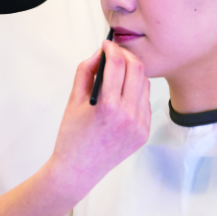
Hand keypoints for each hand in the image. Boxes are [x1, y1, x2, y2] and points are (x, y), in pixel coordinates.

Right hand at [50, 41, 150, 199]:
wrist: (77, 171)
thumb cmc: (71, 136)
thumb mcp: (73, 99)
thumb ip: (86, 71)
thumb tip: (100, 54)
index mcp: (108, 106)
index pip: (118, 64)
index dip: (112, 48)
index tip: (106, 44)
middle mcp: (128, 116)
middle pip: (137, 70)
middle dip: (125, 56)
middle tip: (114, 53)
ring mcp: (139, 126)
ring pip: (144, 84)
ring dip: (133, 73)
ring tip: (118, 73)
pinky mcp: (143, 133)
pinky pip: (145, 102)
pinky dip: (136, 92)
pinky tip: (122, 94)